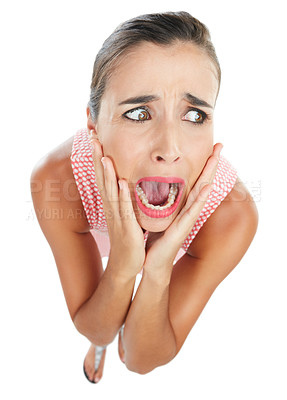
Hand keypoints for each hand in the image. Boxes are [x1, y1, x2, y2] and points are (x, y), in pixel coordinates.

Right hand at [89, 130, 145, 275]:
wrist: (127, 262)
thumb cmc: (128, 236)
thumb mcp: (124, 213)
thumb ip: (123, 197)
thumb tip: (123, 180)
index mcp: (112, 202)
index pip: (103, 175)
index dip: (98, 156)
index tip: (95, 137)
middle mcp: (111, 206)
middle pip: (102, 178)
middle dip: (97, 157)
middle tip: (92, 137)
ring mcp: (117, 217)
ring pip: (110, 191)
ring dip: (106, 173)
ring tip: (103, 155)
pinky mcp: (127, 227)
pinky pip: (124, 209)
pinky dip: (122, 196)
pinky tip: (120, 183)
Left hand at [144, 143, 222, 270]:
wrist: (154, 262)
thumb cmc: (156, 239)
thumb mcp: (158, 216)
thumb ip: (159, 202)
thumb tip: (152, 185)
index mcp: (181, 206)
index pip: (193, 181)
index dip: (201, 165)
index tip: (208, 148)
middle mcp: (188, 210)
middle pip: (202, 183)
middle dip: (210, 164)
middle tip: (220, 145)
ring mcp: (187, 219)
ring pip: (200, 193)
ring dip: (209, 176)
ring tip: (216, 159)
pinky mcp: (183, 228)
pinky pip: (192, 211)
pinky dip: (200, 198)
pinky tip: (207, 187)